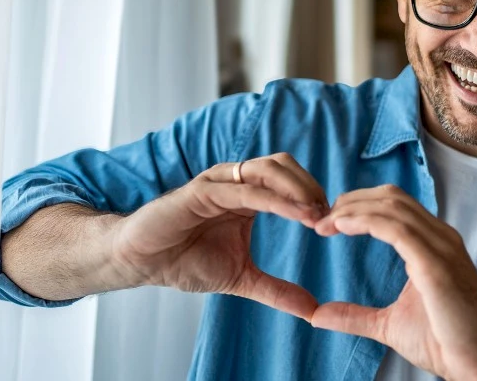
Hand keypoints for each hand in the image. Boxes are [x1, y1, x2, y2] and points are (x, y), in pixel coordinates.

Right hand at [109, 153, 328, 319]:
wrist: (141, 263)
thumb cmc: (184, 261)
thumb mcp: (240, 278)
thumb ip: (276, 290)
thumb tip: (312, 310)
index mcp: (247, 195)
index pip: (290, 181)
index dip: (314, 196)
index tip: (336, 222)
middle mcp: (235, 181)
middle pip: (284, 166)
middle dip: (311, 187)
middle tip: (331, 216)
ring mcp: (218, 182)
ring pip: (267, 170)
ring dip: (298, 189)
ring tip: (317, 213)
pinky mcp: (201, 191)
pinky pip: (244, 189)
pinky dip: (273, 199)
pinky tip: (295, 213)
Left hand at [310, 185, 476, 380]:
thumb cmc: (445, 343)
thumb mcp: (389, 325)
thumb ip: (354, 315)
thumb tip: (316, 315)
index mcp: (434, 244)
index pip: (394, 205)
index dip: (357, 206)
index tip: (327, 223)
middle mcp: (440, 238)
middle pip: (391, 197)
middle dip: (351, 201)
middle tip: (320, 219)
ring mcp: (441, 248)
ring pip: (393, 206)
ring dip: (353, 209)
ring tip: (326, 222)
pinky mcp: (437, 264)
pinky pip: (398, 229)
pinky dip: (367, 222)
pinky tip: (343, 226)